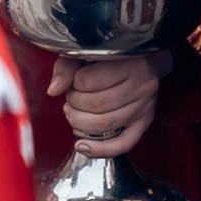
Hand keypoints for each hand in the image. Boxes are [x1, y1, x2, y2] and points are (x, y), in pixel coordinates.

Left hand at [50, 52, 166, 157]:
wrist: (147, 59)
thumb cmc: (115, 55)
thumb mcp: (90, 50)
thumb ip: (68, 65)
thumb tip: (53, 90)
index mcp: (131, 62)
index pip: (89, 80)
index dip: (73, 83)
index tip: (74, 80)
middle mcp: (143, 84)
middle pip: (96, 105)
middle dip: (75, 104)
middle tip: (72, 98)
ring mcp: (146, 105)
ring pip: (105, 125)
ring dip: (80, 123)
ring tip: (74, 113)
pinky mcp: (145, 122)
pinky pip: (123, 144)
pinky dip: (100, 150)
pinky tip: (82, 146)